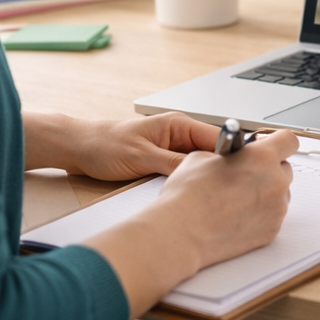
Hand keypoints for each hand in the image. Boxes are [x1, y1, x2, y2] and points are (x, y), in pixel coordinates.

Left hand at [23, 111, 217, 179]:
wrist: (78, 148)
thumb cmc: (105, 145)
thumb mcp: (142, 157)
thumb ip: (174, 164)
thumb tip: (203, 172)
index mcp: (178, 124)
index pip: (217, 138)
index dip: (231, 155)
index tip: (241, 174)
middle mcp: (179, 135)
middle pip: (211, 153)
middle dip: (219, 171)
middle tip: (227, 192)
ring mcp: (172, 149)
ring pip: (198, 165)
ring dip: (202, 178)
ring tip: (211, 195)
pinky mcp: (163, 162)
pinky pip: (184, 172)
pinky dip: (188, 182)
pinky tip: (191, 194)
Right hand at [81, 126, 299, 317]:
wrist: (180, 233)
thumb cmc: (187, 196)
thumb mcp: (201, 157)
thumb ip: (228, 153)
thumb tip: (234, 156)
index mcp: (262, 157)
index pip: (288, 140)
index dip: (277, 142)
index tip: (269, 146)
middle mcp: (275, 182)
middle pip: (284, 168)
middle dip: (269, 168)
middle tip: (247, 174)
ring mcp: (276, 209)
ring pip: (280, 194)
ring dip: (266, 192)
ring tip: (239, 198)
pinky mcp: (271, 231)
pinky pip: (272, 215)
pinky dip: (260, 214)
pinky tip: (237, 215)